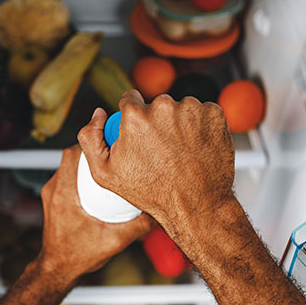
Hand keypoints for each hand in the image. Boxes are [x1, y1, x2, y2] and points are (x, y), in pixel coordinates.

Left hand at [39, 145, 152, 286]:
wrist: (58, 269)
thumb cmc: (78, 257)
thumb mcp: (114, 242)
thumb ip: (138, 226)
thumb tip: (158, 211)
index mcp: (64, 196)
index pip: (73, 155)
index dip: (90, 142)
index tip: (107, 137)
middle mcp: (54, 190)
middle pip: (71, 155)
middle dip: (91, 148)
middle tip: (112, 149)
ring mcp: (51, 193)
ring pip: (68, 164)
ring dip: (86, 160)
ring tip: (107, 162)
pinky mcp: (53, 198)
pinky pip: (67, 175)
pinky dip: (81, 172)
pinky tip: (98, 180)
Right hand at [77, 90, 235, 239]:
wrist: (197, 205)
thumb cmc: (153, 192)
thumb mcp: (105, 173)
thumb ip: (90, 138)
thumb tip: (98, 113)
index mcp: (135, 116)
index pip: (130, 99)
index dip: (132, 118)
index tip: (140, 134)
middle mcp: (164, 106)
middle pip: (156, 105)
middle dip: (157, 122)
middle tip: (161, 150)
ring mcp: (192, 109)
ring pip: (180, 108)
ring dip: (180, 124)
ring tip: (180, 152)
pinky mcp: (214, 114)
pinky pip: (202, 113)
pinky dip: (200, 126)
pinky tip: (195, 148)